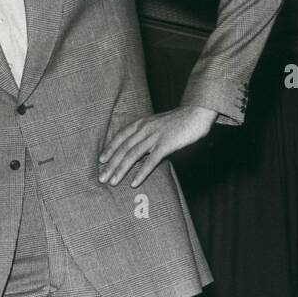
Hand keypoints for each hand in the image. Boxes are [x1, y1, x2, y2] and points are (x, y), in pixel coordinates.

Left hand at [98, 106, 215, 187]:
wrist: (197, 113)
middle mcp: (145, 129)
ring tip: (112, 182)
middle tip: (101, 178)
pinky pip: (150, 161)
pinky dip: (141, 173)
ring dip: (121, 170)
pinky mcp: (166, 144)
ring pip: (132, 155)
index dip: (109, 149)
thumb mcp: (157, 124)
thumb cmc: (178, 121)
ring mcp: (155, 136)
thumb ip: (146, 134)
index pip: (120, 137)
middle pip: (123, 149)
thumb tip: (138, 147)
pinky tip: (134, 183)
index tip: (101, 161)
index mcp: (141, 123)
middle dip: (110, 165)